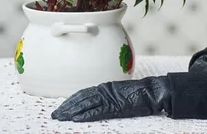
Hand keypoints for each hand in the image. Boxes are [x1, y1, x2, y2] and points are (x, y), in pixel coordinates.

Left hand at [51, 76, 171, 121]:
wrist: (152, 91)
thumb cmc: (139, 94)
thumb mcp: (120, 94)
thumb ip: (108, 96)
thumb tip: (95, 103)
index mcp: (105, 87)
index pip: (83, 94)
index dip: (71, 101)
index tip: (60, 107)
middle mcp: (105, 91)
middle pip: (81, 98)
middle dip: (66, 107)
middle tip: (55, 115)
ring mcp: (109, 98)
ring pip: (86, 104)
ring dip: (72, 111)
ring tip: (61, 117)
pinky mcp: (115, 106)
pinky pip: (98, 111)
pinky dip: (86, 115)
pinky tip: (77, 118)